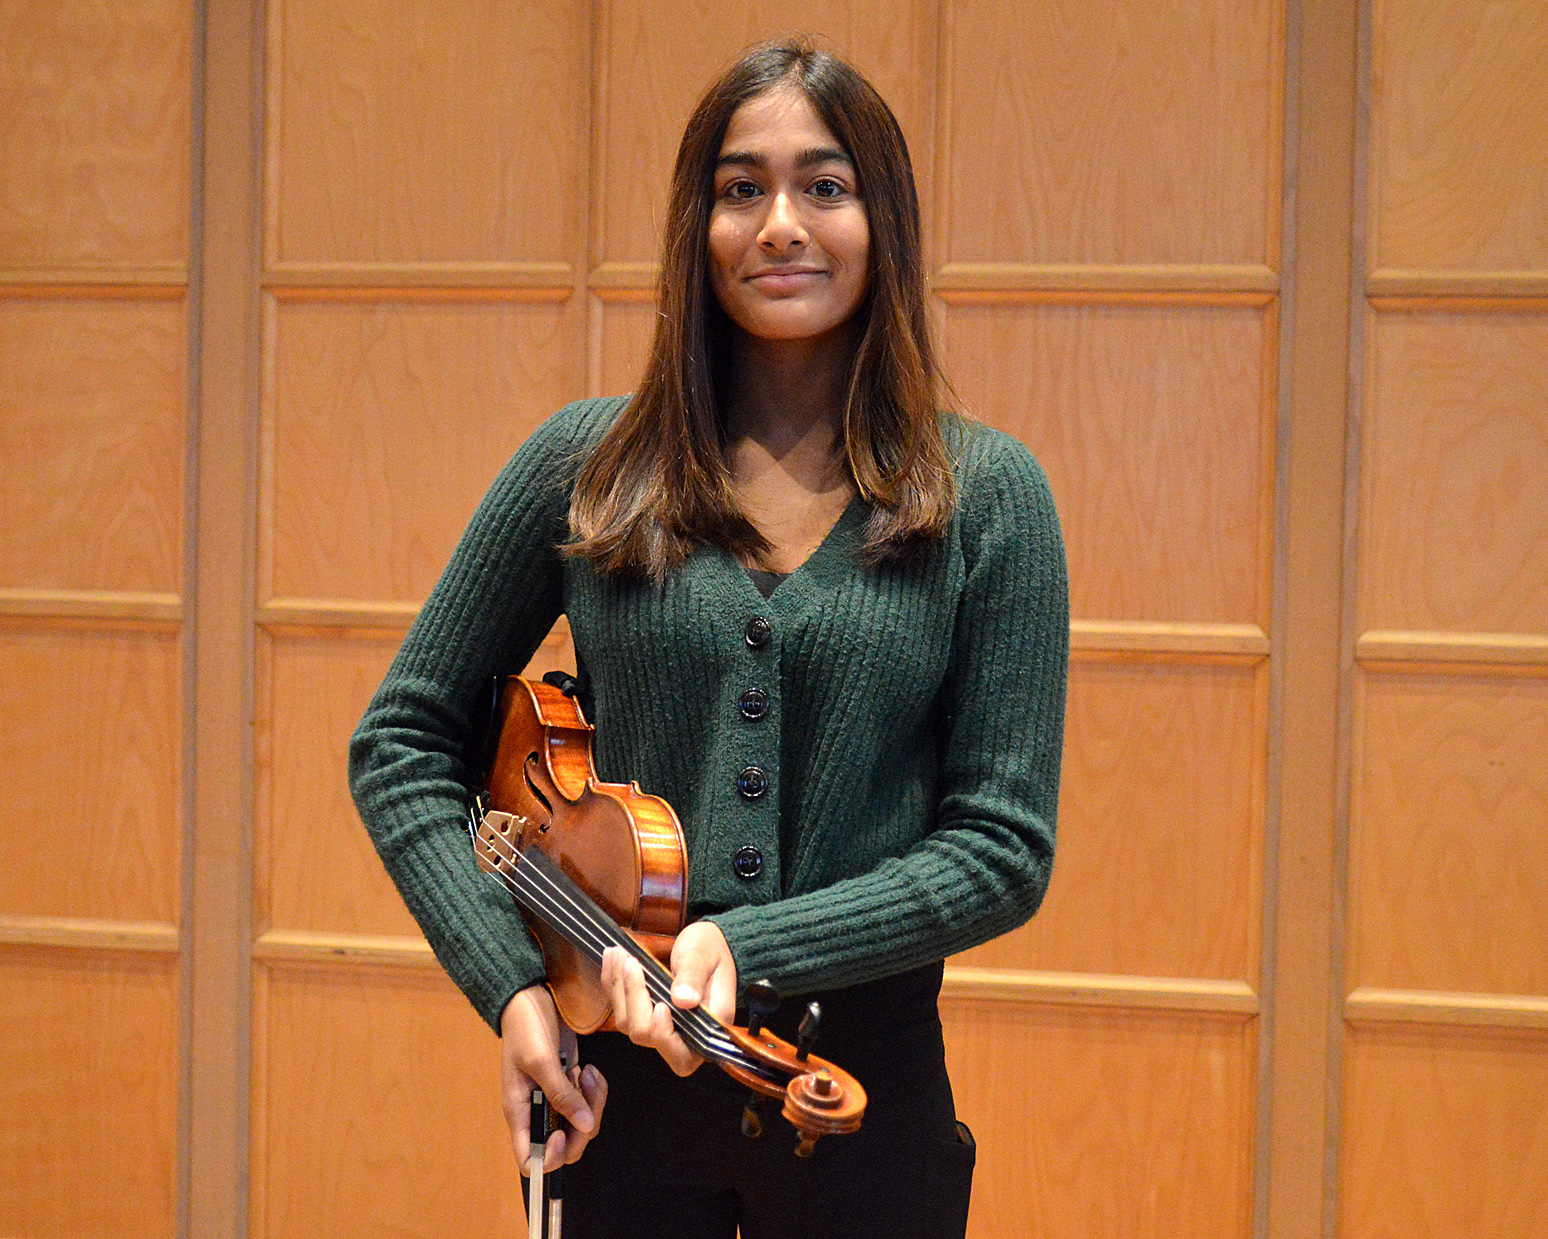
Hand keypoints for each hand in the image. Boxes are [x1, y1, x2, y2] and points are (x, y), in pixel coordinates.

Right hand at [499, 984, 607, 1172]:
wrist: (529, 998)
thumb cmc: (525, 1029)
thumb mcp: (540, 1061)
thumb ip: (561, 1094)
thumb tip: (584, 1125)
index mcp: (520, 1113)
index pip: (529, 1160)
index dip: (549, 1158)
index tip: (563, 1134)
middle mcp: (538, 1112)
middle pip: (566, 1146)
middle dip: (583, 1128)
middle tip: (587, 1097)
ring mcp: (555, 1098)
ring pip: (582, 1123)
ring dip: (592, 1103)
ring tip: (588, 1074)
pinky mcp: (569, 1083)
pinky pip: (588, 1102)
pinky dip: (594, 1090)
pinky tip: (588, 1069)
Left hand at [601, 921, 737, 1076]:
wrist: (704, 943)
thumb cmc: (710, 949)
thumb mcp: (704, 956)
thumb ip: (693, 977)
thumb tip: (682, 1000)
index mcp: (707, 1029)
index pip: (682, 1055)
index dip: (664, 1035)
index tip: (660, 1005)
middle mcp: (682, 1036)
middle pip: (645, 1034)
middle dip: (634, 997)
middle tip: (629, 961)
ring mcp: (660, 1028)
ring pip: (628, 1023)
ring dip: (619, 988)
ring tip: (617, 953)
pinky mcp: (645, 1016)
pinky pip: (622, 1009)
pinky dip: (614, 984)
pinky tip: (612, 959)